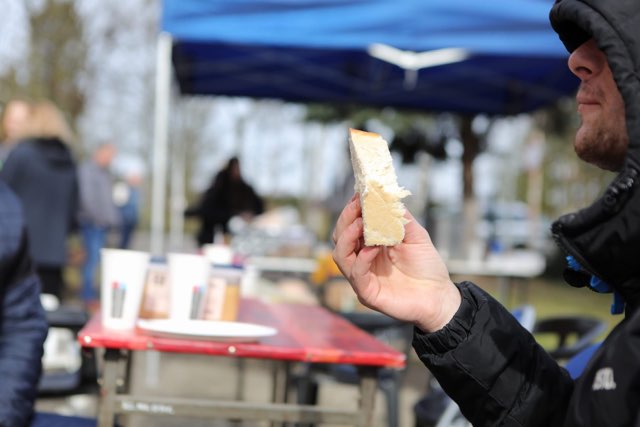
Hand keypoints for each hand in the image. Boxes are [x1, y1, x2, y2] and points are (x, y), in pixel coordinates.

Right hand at [332, 195, 460, 332]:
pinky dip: (361, 259)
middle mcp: (362, 260)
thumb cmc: (427, 267)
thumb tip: (387, 196)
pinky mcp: (367, 293)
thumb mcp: (416, 235)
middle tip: (358, 205)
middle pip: (340, 238)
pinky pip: (356, 275)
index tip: (360, 194)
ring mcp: (362, 278)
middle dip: (346, 219)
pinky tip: (372, 249)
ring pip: (340, 255)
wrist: (440, 297)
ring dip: (348, 236)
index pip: (351, 226)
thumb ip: (400, 218)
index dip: (352, 210)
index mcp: (370, 245)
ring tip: (362, 223)